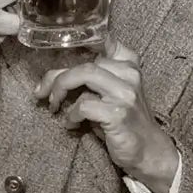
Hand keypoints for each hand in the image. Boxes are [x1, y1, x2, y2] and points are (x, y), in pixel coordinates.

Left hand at [39, 40, 178, 191]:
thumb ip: (95, 79)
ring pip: (84, 75)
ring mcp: (125, 94)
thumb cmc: (124, 122)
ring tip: (54, 106)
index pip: (107, 41)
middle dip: (56, 77)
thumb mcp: (114, 93)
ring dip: (60, 90)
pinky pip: (83, 106)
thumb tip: (56, 76)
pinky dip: (71, 115)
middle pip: (84, 62)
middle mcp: (129, 75)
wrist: (149, 150)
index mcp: (129, 66)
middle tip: (43, 92)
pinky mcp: (118, 114)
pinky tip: (71, 125)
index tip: (60, 55)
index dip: (82, 43)